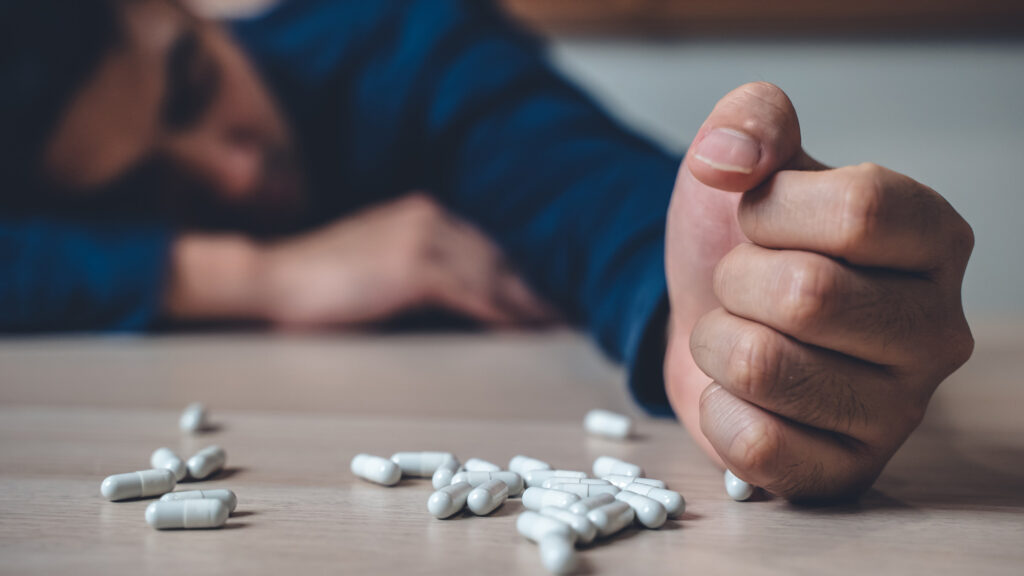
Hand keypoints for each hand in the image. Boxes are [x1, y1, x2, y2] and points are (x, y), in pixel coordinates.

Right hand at [260, 192, 554, 326]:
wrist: (275, 277)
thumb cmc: (323, 284)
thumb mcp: (382, 271)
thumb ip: (422, 276)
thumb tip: (463, 302)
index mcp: (423, 215)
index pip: (485, 248)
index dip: (519, 276)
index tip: (548, 299)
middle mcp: (430, 218)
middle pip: (498, 258)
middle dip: (533, 289)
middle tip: (566, 315)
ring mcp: (424, 237)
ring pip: (493, 274)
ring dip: (528, 303)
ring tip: (556, 326)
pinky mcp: (415, 264)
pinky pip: (473, 292)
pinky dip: (503, 312)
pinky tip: (524, 329)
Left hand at [664, 82, 973, 499]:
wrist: (707, 316)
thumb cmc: (744, 241)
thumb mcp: (748, 158)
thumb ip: (749, 120)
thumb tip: (729, 155)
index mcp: (934, 238)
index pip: (860, 210)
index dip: (774, 208)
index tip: (756, 215)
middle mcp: (937, 328)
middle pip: (809, 294)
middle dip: (736, 279)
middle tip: (742, 285)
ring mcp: (899, 410)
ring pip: (766, 367)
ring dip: (717, 340)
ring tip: (737, 333)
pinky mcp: (849, 471)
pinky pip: (755, 442)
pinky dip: (716, 407)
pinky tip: (736, 392)